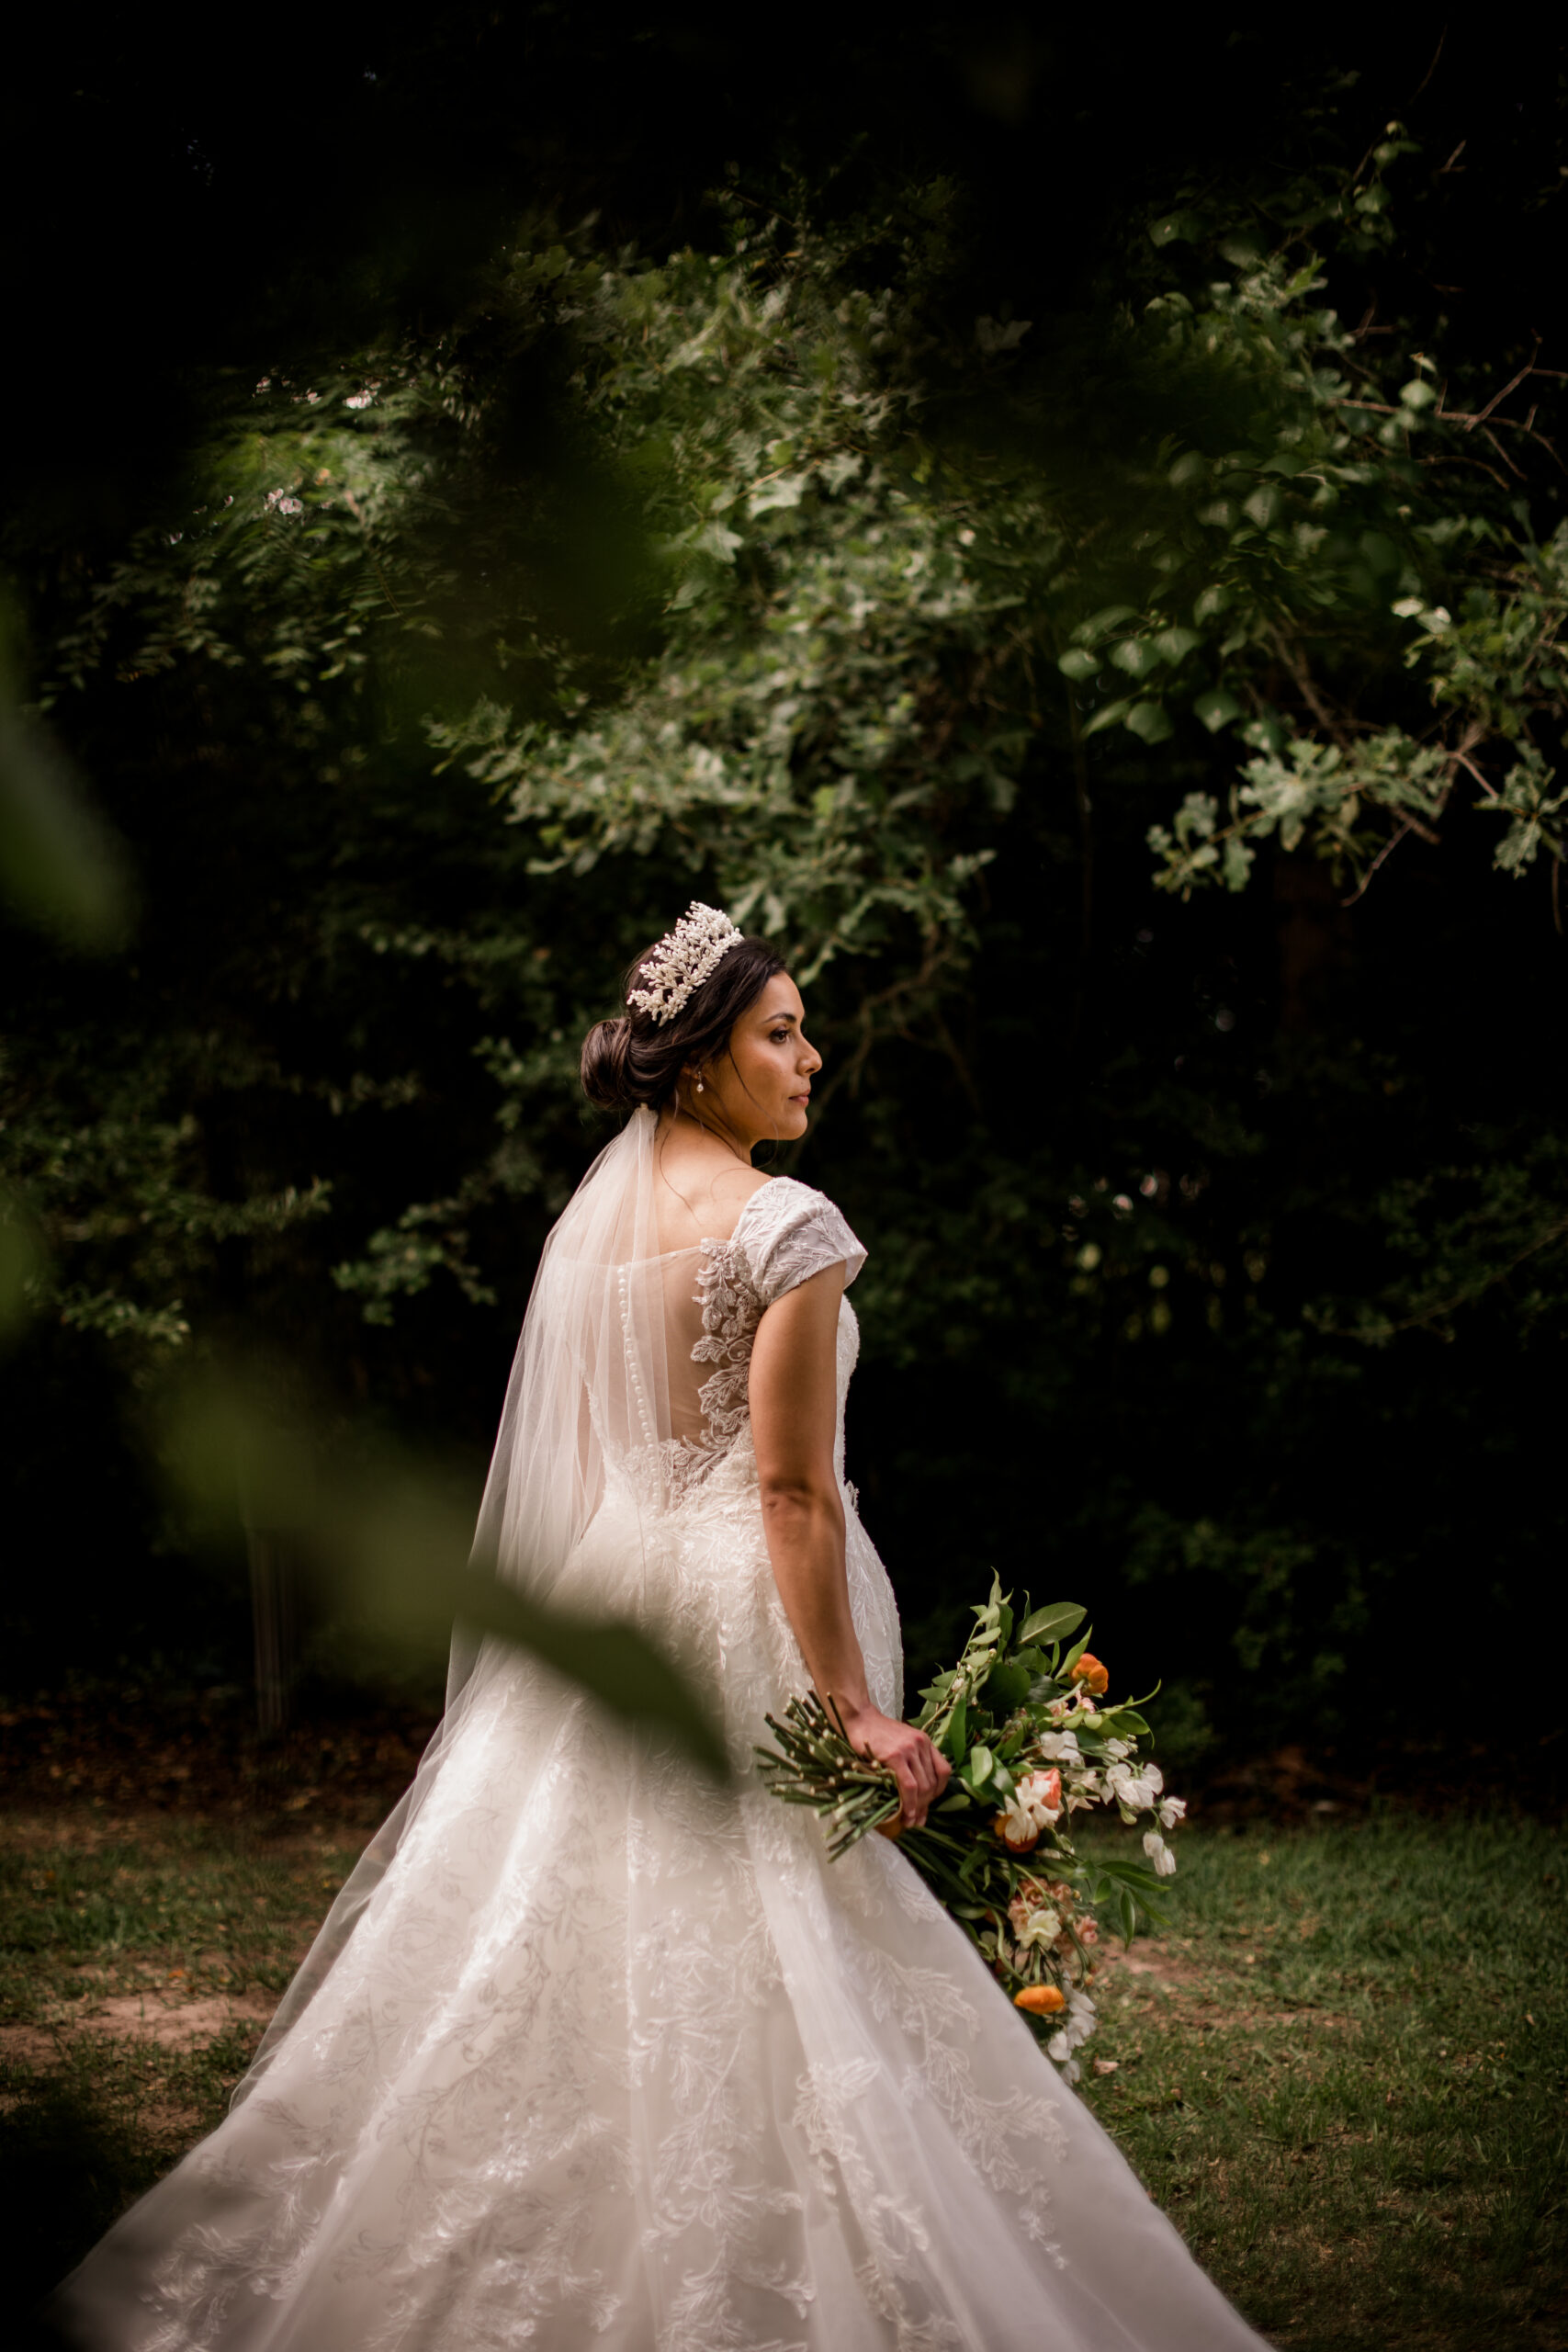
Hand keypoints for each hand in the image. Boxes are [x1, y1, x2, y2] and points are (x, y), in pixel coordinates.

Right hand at [838, 1705, 951, 1830]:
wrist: (859, 1719)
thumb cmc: (876, 1735)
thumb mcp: (901, 1744)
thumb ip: (911, 1763)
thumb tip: (917, 1794)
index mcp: (925, 1742)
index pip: (943, 1771)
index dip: (938, 1791)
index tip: (928, 1804)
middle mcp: (921, 1744)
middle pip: (933, 1782)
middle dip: (926, 1805)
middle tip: (917, 1820)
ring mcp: (909, 1749)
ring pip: (923, 1786)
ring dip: (918, 1808)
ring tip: (910, 1821)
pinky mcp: (896, 1756)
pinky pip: (909, 1785)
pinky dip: (910, 1803)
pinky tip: (906, 1813)